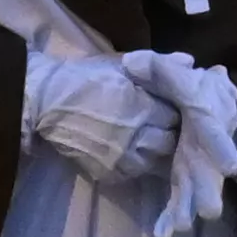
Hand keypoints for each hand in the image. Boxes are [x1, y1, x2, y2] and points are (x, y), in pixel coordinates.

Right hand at [27, 45, 173, 188]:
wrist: (46, 101)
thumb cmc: (85, 77)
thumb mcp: (121, 63)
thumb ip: (157, 64)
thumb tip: (190, 62)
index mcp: (144, 107)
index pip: (176, 116)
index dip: (175, 111)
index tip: (170, 108)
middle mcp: (137, 135)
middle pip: (169, 141)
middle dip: (169, 132)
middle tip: (161, 125)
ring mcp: (122, 157)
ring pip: (154, 161)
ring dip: (154, 151)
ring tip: (146, 139)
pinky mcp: (108, 172)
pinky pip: (133, 174)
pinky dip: (135, 164)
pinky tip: (129, 151)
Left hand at [123, 52, 236, 236]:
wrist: (211, 105)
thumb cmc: (197, 88)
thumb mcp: (176, 74)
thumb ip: (157, 68)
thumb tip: (132, 64)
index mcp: (207, 118)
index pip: (214, 132)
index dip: (222, 148)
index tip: (232, 166)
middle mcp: (207, 148)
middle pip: (211, 172)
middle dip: (210, 191)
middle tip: (210, 211)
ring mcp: (198, 167)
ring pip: (197, 192)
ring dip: (190, 209)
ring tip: (183, 227)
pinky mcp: (186, 179)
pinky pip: (180, 201)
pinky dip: (172, 217)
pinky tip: (163, 236)